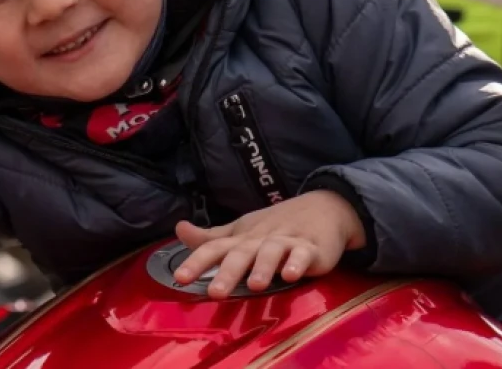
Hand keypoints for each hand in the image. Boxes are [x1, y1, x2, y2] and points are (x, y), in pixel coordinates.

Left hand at [173, 190, 366, 298]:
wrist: (323, 208)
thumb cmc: (276, 225)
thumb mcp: (241, 231)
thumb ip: (211, 238)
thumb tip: (179, 229)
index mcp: (242, 238)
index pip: (215, 248)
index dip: (197, 261)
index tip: (179, 278)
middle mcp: (260, 239)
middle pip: (241, 254)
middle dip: (228, 273)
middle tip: (215, 293)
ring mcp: (287, 242)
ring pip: (272, 253)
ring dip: (263, 268)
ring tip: (254, 286)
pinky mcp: (312, 249)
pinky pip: (304, 255)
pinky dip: (298, 263)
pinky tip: (291, 275)